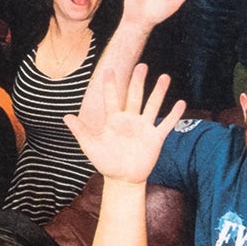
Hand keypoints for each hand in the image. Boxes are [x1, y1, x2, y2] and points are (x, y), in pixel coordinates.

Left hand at [64, 64, 185, 185]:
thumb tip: (65, 116)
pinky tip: (181, 103)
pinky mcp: (155, 138)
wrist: (123, 180)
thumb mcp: (90, 147)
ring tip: (164, 77)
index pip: (111, 98)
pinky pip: (166, 124)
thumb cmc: (106, 163)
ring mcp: (144, 127)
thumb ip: (80, 131)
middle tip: (142, 65)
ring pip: (152, 105)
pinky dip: (174, 114)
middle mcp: (130, 120)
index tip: (108, 70)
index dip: (110, 85)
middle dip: (138, 81)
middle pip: (134, 96)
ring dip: (158, 92)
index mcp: (114, 120)